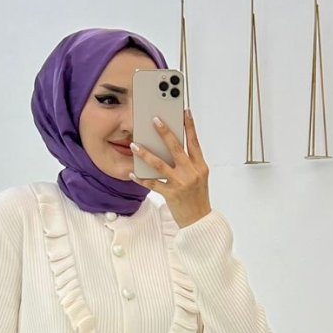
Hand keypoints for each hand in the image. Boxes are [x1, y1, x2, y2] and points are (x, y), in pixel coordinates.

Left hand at [130, 108, 211, 227]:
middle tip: (154, 120)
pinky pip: (152, 184)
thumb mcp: (199, 177)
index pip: (194, 142)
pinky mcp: (170, 194)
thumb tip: (173, 147)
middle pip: (176, 148)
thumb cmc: (197, 197)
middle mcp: (191, 172)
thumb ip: (189, 162)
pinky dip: (141, 178)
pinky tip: (133, 173)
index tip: (184, 111)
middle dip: (164, 132)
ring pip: (160, 164)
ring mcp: (180, 183)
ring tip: (135, 145)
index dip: (190, 126)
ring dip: (145, 153)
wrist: (199, 221)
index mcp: (200, 166)